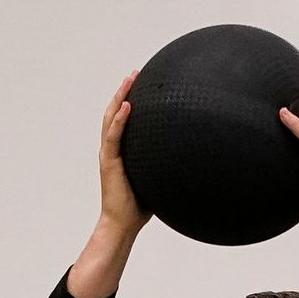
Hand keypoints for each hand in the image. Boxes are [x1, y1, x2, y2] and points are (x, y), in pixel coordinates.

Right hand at [98, 71, 151, 235]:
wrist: (123, 224)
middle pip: (114, 113)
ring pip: (111, 119)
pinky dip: (120, 120)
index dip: (128, 101)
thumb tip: (189, 159)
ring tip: (129, 80)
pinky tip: (128, 105)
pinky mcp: (109, 163)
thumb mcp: (155, 178)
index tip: (139, 84)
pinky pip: (114, 137)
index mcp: (120, 152)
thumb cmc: (139, 205)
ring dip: (119, 97)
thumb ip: (165, 165)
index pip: (122, 120)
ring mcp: (108, 155)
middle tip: (134, 73)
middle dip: (123, 91)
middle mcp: (111, 149)